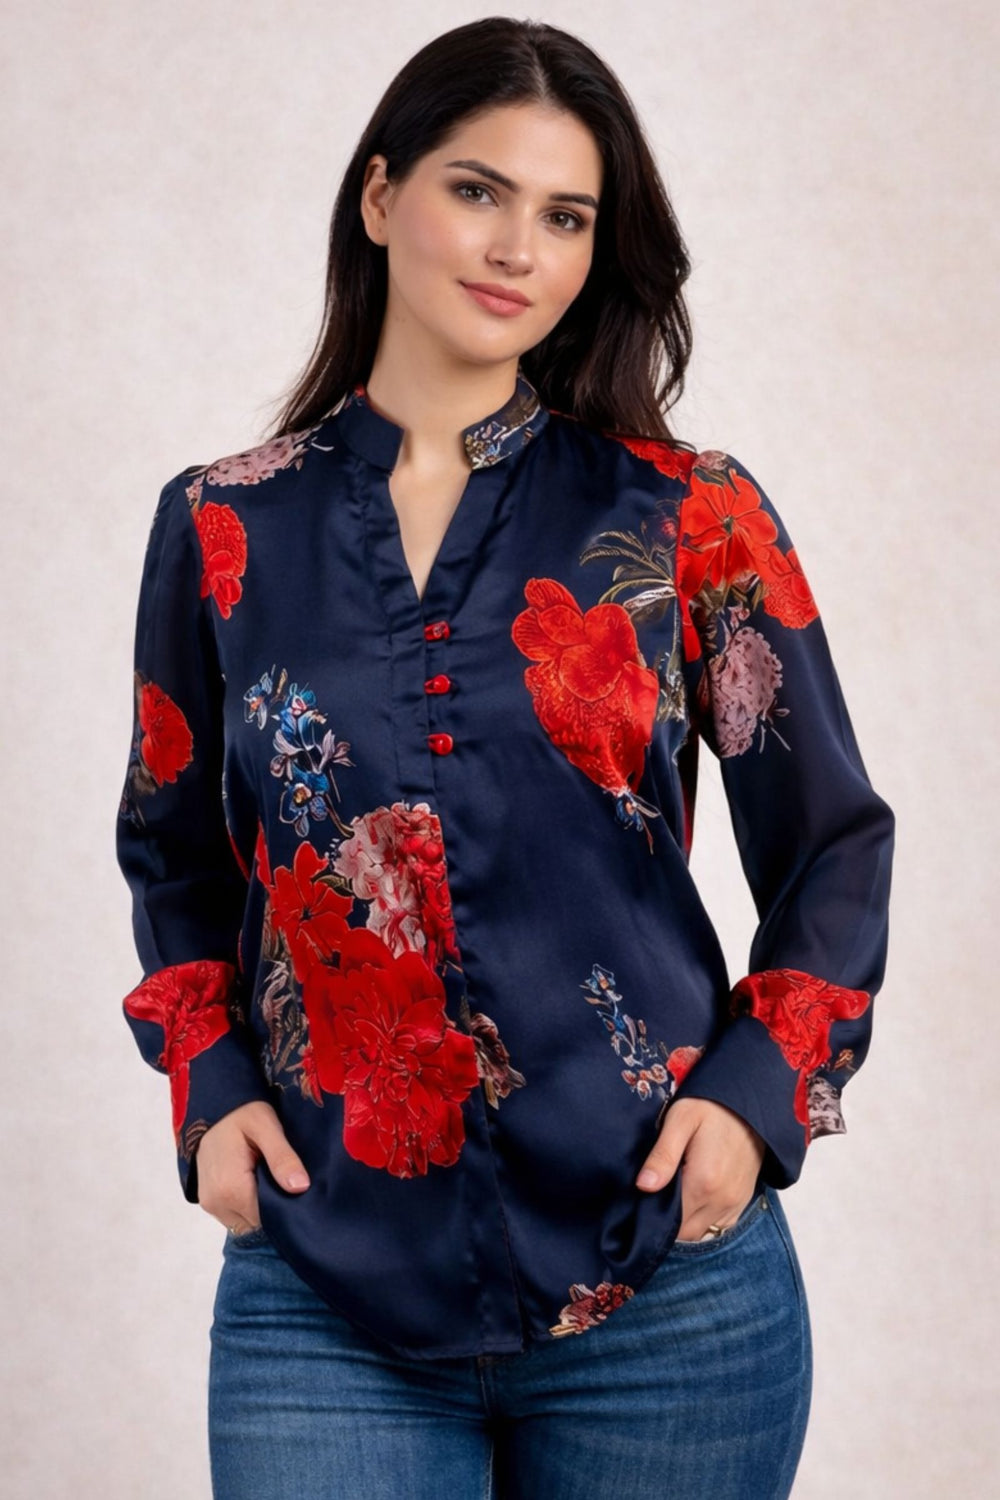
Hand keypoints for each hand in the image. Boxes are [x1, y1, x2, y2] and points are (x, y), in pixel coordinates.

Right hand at [195, 1100, 310, 1232]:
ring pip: (246, 1222)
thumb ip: (282, 1158)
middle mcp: (216, 1203)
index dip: (286, 1209)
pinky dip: (248, 1205)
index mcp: (231, 1189)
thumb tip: (301, 1187)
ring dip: (261, 1208)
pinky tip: (258, 1183)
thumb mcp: (266, 1126)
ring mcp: (210, 1204)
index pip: (268, 1219)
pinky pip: (235, 1215)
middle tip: (287, 1183)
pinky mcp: (208, 1201)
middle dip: (274, 1209)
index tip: (299, 1192)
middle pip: (257, 1224)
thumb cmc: (240, 1113)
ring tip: (272, 1181)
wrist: (212, 1107)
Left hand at [635, 1097, 765, 1240]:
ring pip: (703, 1232)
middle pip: (686, 1233)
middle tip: (656, 1196)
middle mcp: (722, 1200)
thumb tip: (643, 1186)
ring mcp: (735, 1203)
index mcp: (703, 1182)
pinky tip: (693, 1199)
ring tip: (674, 1196)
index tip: (643, 1201)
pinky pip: (720, 1227)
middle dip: (668, 1223)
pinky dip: (704, 1220)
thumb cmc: (712, 1107)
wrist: (750, 1103)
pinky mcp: (743, 1200)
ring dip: (686, 1222)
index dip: (653, 1217)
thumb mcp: (680, 1120)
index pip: (671, 1224)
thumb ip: (663, 1155)